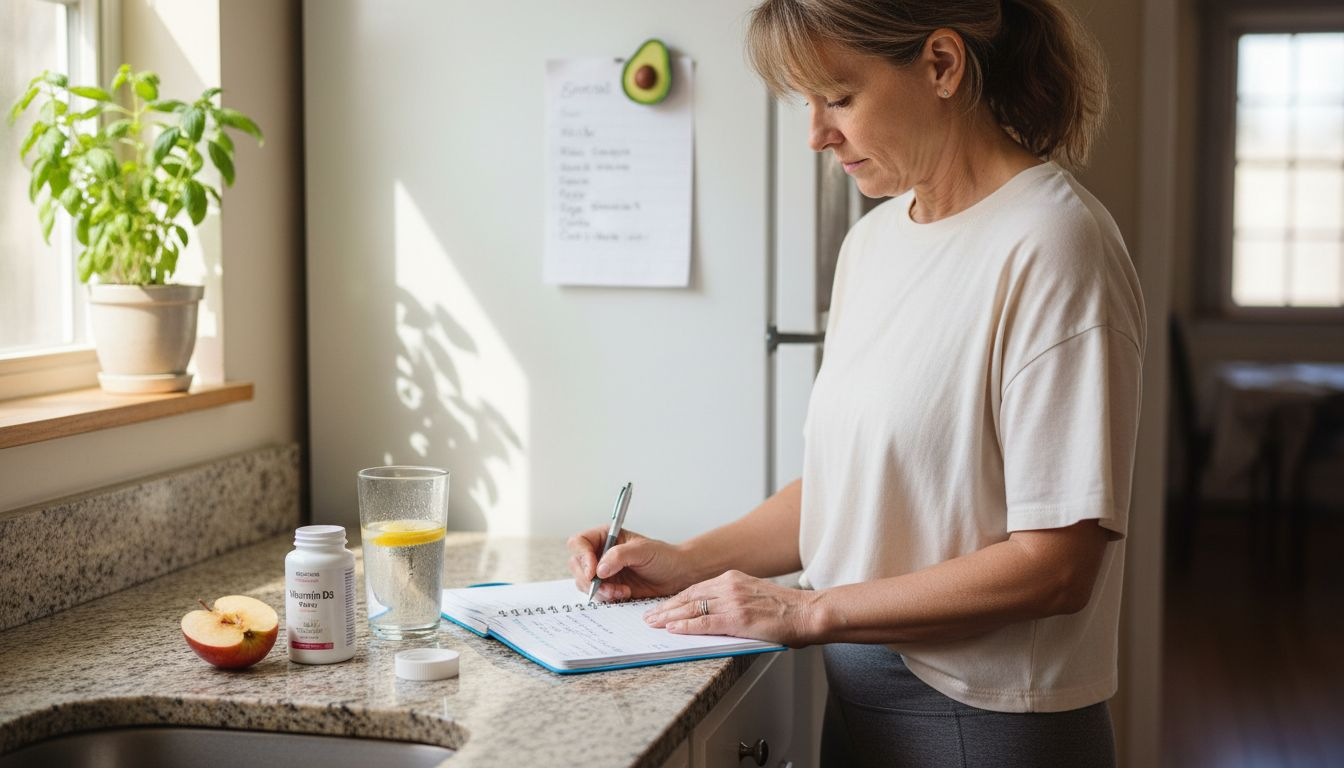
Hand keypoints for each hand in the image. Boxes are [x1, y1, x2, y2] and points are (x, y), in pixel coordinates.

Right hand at [566, 527, 693, 601]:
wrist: (676, 575)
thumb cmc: (663, 557)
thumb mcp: (642, 551)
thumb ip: (619, 556)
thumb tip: (599, 569)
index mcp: (605, 537)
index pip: (579, 542)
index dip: (582, 556)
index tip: (593, 571)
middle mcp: (600, 553)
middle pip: (577, 565)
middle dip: (589, 579)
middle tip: (607, 586)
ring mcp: (603, 572)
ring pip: (584, 582)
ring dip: (600, 590)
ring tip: (621, 591)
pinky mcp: (608, 587)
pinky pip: (596, 595)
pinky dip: (607, 597)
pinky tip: (624, 594)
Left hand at [642, 570, 820, 647]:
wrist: (807, 612)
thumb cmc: (786, 609)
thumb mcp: (754, 595)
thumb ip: (734, 600)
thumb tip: (714, 614)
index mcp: (733, 579)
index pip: (696, 589)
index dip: (676, 600)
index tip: (662, 607)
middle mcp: (729, 586)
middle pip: (689, 597)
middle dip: (666, 608)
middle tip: (649, 616)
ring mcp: (732, 601)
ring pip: (692, 609)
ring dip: (669, 617)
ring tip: (654, 624)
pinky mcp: (737, 618)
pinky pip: (704, 623)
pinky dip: (686, 626)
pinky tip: (673, 629)